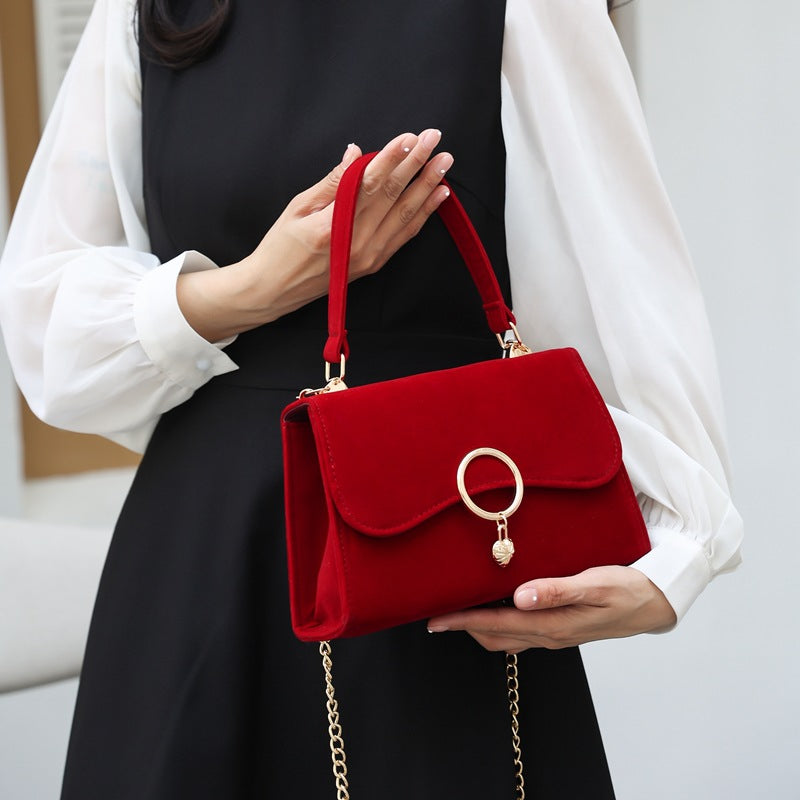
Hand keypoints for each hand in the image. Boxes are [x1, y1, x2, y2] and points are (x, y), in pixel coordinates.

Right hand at [177, 129, 452, 341]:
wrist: (276, 290)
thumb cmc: (280, 247)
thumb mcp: (298, 207)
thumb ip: (332, 181)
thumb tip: (357, 153)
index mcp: (333, 226)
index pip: (370, 185)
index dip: (392, 159)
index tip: (410, 137)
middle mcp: (357, 243)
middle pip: (393, 196)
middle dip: (417, 164)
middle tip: (435, 139)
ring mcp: (369, 256)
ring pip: (405, 214)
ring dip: (427, 186)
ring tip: (444, 162)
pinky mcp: (375, 264)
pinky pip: (405, 235)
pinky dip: (423, 213)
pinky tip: (438, 195)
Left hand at [426, 566, 676, 652]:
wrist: (656, 603)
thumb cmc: (627, 589)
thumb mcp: (594, 584)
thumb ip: (556, 590)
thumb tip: (519, 597)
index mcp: (552, 625)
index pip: (495, 625)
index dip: (462, 622)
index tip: (435, 620)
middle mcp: (549, 634)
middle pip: (494, 636)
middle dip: (462, 628)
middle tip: (435, 616)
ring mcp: (555, 634)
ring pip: (506, 637)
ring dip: (478, 627)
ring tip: (457, 611)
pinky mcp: (561, 628)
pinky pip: (520, 632)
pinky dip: (499, 624)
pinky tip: (495, 607)